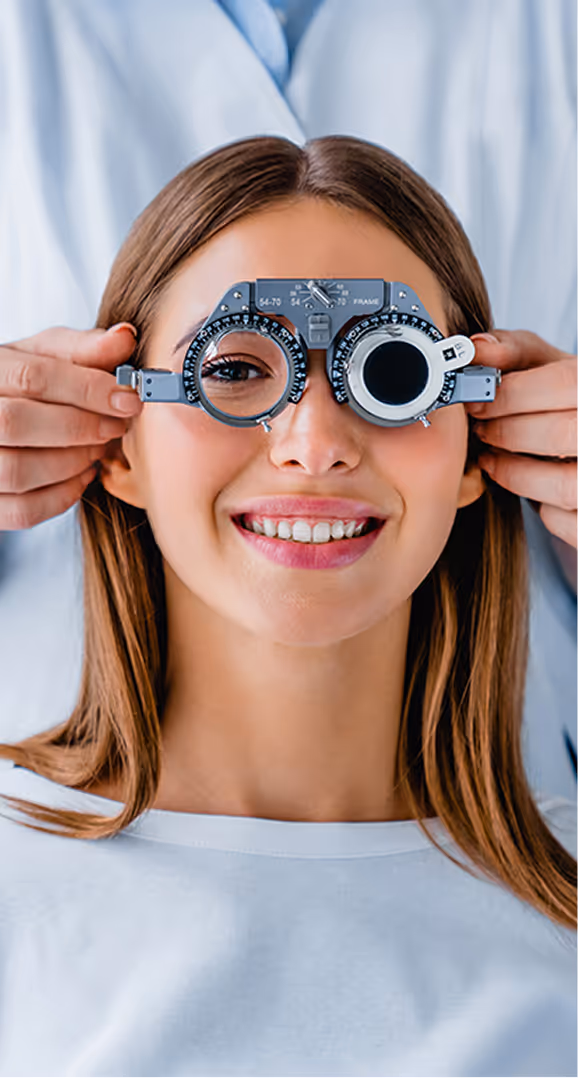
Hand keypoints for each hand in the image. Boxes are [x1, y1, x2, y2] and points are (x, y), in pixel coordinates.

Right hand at [0, 324, 141, 528]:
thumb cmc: (17, 383)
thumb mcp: (42, 356)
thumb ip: (82, 349)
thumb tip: (126, 338)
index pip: (33, 376)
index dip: (87, 389)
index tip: (128, 398)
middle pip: (18, 423)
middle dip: (80, 427)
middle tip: (116, 426)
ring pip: (18, 470)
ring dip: (72, 462)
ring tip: (98, 448)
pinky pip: (22, 510)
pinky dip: (62, 496)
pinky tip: (83, 475)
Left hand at [466, 330, 576, 557]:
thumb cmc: (569, 404)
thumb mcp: (552, 368)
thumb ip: (515, 352)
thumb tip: (475, 349)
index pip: (567, 383)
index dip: (514, 394)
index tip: (477, 401)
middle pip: (561, 434)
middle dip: (507, 433)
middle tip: (481, 430)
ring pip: (564, 485)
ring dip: (515, 473)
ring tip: (491, 459)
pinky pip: (566, 521)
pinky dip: (541, 508)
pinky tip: (530, 488)